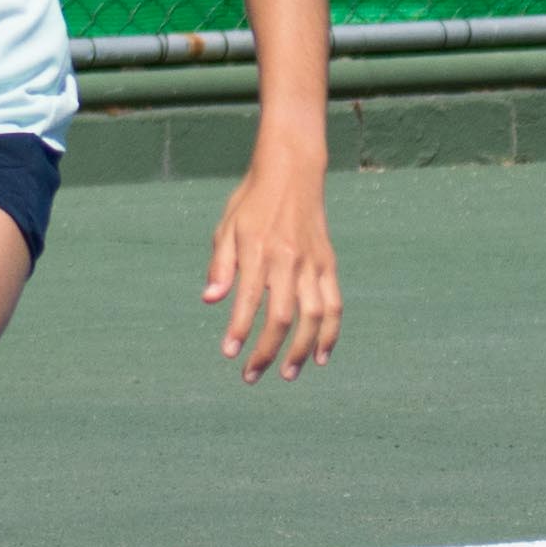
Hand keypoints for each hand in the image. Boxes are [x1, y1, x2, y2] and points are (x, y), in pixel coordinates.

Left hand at [201, 149, 339, 382]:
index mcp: (259, 250)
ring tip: (288, 374)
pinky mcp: (328, 264)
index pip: (248, 301)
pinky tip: (321, 355)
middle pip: (282, 317)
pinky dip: (330, 332)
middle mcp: (288, 260)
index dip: (239, 331)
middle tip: (251, 375)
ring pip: (313, 317)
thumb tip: (210, 300)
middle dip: (267, 351)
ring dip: (301, 350)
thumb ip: (220, 266)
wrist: (292, 171)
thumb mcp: (227, 227)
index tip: (230, 354)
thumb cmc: (252, 201)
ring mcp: (313, 263)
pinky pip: (334, 304)